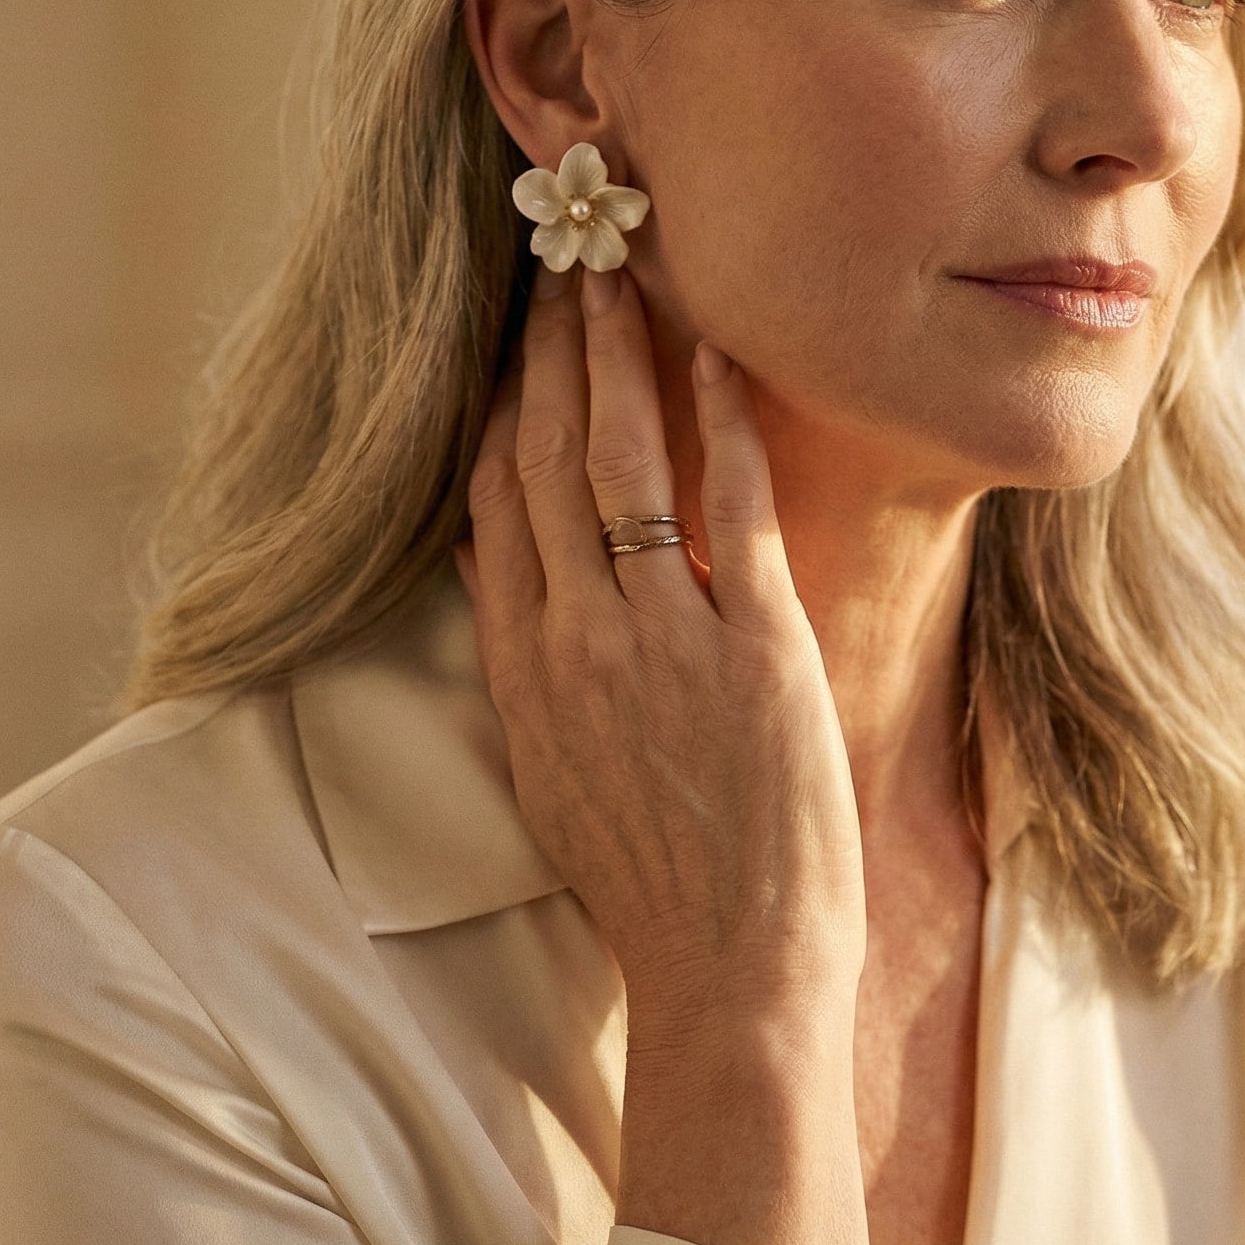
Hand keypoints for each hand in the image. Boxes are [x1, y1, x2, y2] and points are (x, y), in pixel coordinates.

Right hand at [457, 261, 872, 1244]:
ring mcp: (659, 640)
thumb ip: (532, 668)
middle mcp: (574, 641)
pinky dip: (720, 423)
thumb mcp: (554, 775)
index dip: (498, 405)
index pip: (493, 504)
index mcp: (524, 672)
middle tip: (563, 262)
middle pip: (544, 460)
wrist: (727, 982)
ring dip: (620, 358)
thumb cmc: (655, 888)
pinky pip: (728, 508)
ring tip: (624, 275)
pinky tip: (719, 358)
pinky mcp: (752, 649)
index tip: (512, 335)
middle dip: (551, 350)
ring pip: (620, 461)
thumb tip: (505, 573)